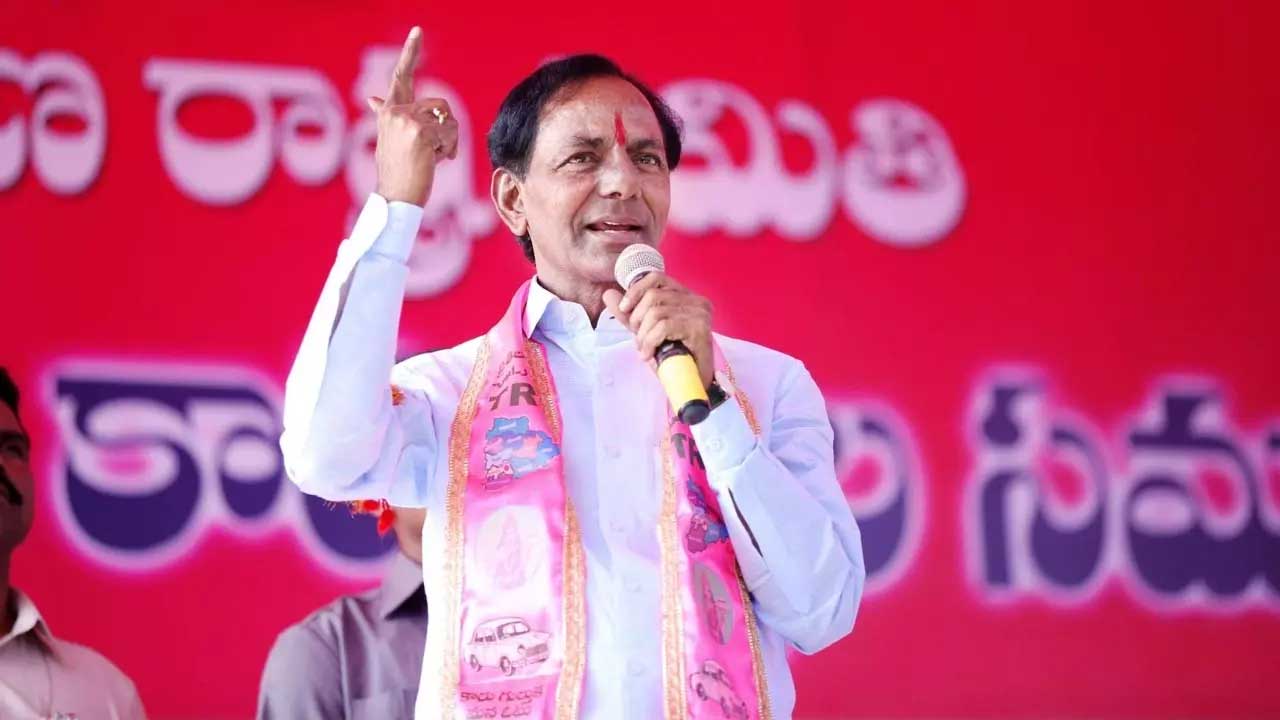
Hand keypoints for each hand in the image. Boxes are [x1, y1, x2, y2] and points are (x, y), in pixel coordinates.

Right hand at [367, 27, 458, 206]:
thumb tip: (372, 98)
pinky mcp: (421, 132)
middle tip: (442, 150)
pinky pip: (450, 133)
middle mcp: (395, 112)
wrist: (395, 197)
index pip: (400, 77)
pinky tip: (436, 161)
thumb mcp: (390, 139)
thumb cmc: (397, 172)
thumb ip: (387, 115)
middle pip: (439, 104)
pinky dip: (449, 149)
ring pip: (448, 120)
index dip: (410, 53)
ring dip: (449, 141)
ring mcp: (408, 121)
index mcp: (389, 111)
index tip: (418, 31)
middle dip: (447, 127)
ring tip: (434, 158)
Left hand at [603, 273, 714, 388]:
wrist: (693, 382)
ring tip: (644, 349)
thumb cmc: (673, 356)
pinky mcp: (699, 328)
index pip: (656, 278)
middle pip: (653, 296)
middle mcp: (696, 301)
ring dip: (643, 335)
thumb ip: (629, 313)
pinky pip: (663, 327)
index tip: (624, 308)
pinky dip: (650, 342)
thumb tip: (608, 294)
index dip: (635, 291)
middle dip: (637, 319)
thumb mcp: (647, 331)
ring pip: (656, 312)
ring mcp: (699, 314)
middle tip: (638, 338)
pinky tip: (649, 354)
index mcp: (686, 296)